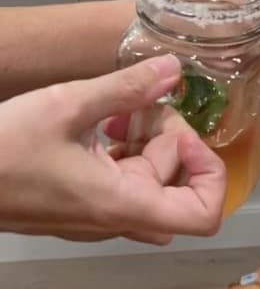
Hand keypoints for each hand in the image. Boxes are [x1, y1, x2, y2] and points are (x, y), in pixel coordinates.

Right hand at [0, 56, 225, 243]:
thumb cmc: (4, 148)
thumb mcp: (67, 105)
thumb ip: (127, 88)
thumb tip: (174, 69)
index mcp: (122, 203)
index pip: (203, 214)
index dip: (210, 172)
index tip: (187, 132)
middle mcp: (114, 218)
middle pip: (176, 188)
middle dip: (171, 142)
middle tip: (141, 106)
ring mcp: (95, 216)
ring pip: (147, 183)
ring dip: (145, 143)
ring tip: (117, 108)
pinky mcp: (78, 206)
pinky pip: (120, 182)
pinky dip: (121, 151)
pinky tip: (99, 121)